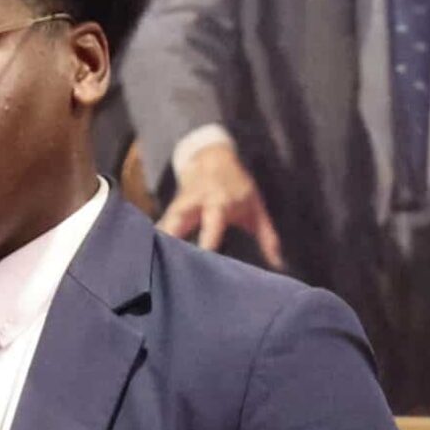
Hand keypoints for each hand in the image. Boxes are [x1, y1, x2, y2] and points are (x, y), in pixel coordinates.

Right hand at [156, 139, 284, 267]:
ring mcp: (178, 206)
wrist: (212, 158)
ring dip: (158, 246)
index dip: (207, 242)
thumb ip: (267, 237)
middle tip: (167, 270)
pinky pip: (160, 229)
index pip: (212, 224)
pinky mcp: (169, 211)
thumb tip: (278, 264)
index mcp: (218, 203)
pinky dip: (154, 244)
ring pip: (164, 226)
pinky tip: (151, 263)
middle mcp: (194, 203)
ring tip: (153, 271)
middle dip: (171, 243)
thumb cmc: (238, 187)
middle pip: (178, 222)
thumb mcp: (256, 209)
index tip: (204, 260)